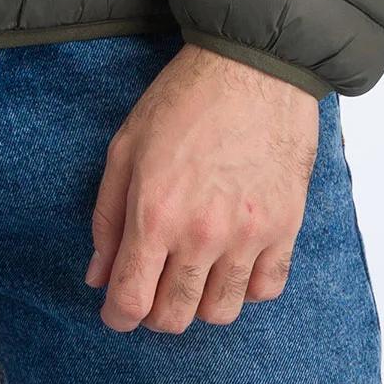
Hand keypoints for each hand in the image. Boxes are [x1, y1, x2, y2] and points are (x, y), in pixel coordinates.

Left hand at [84, 44, 319, 332]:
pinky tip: (231, 260)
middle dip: (153, 313)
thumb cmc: (184, 99)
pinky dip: (245, 287)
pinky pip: (265, 290)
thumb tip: (98, 275)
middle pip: (174, 317)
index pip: (131, 301)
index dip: (117, 316)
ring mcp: (248, 235)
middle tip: (151, 286)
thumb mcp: (126, 148)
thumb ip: (107, 217)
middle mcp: (202, 235)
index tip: (116, 311)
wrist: (251, 66)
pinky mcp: (284, 228)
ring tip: (191, 272)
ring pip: (221, 313)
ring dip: (199, 302)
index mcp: (155, 213)